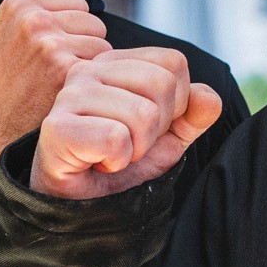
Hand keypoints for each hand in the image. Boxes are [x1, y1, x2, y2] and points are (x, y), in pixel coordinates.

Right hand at [0, 0, 112, 176]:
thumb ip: (28, 14)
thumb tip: (60, 4)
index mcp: (19, 4)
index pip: (78, 4)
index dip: (73, 30)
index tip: (56, 49)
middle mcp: (34, 19)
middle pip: (93, 23)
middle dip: (84, 45)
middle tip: (62, 68)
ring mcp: (50, 43)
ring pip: (101, 45)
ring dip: (91, 64)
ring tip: (65, 80)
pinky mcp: (66, 68)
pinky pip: (102, 67)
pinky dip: (93, 81)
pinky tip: (72, 91)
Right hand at [30, 49, 223, 198]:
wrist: (82, 204)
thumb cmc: (119, 163)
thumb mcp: (168, 138)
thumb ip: (193, 115)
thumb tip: (208, 97)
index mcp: (115, 63)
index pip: (173, 62)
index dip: (176, 102)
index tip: (148, 126)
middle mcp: (89, 70)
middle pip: (161, 84)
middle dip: (156, 128)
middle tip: (129, 144)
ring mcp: (69, 95)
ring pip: (142, 114)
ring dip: (137, 149)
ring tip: (111, 154)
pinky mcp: (57, 127)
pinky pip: (116, 138)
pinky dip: (116, 161)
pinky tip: (96, 163)